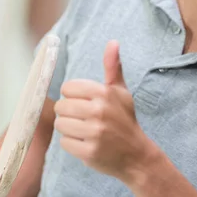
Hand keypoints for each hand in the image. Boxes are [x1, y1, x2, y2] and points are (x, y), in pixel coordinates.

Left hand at [54, 40, 152, 182]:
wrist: (136, 154)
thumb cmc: (125, 119)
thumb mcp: (121, 91)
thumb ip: (113, 66)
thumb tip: (113, 41)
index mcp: (105, 93)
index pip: (68, 88)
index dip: (73, 96)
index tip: (85, 103)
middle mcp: (99, 111)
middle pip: (61, 106)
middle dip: (69, 113)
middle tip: (84, 119)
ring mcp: (95, 132)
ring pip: (60, 124)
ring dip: (69, 129)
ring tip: (84, 130)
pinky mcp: (89, 151)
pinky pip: (64, 143)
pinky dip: (72, 144)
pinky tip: (86, 143)